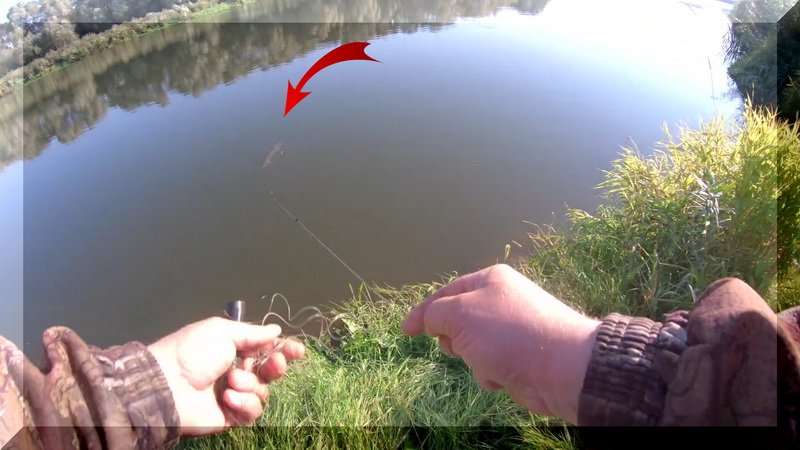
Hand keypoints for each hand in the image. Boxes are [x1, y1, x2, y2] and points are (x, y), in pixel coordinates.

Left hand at [147, 317, 304, 434]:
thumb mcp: (222, 332)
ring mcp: (235, 395)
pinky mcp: (232, 417)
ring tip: (230, 381)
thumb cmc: (191, 352)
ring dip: (250, 384)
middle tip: (274, 363)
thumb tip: (276, 329)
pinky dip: (244, 403)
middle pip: (270, 371)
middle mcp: (237, 371)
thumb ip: (253, 333)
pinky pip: (253, 411)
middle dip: (276, 366)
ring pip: (263, 392)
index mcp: (234, 349)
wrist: (167, 385)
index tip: (298, 350)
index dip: (284, 349)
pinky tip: (228, 398)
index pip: (266, 349)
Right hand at [402, 264, 598, 423]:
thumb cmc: (506, 332)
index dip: (423, 311)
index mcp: (490, 280)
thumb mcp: (459, 314)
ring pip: (471, 346)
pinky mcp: (518, 357)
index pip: (446, 292)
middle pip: (457, 321)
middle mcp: (501, 301)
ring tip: (487, 361)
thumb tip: (428, 320)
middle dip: (453, 337)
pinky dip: (490, 373)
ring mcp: (510, 331)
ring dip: (472, 359)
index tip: (406, 331)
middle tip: (457, 344)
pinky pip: (488, 365)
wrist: (559, 367)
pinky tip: (503, 375)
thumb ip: (434, 313)